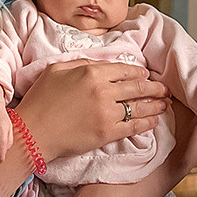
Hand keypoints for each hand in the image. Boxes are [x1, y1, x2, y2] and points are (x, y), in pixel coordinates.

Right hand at [16, 60, 167, 163]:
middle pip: (137, 87)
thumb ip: (80, 63)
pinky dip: (147, 123)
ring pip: (139, 106)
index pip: (124, 69)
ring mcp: (106, 112)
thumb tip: (100, 64)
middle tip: (164, 89)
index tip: (146, 76)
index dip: (138, 73)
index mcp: (91, 72)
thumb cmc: (40, 100)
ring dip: (155, 105)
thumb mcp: (56, 70)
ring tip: (164, 104)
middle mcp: (103, 90)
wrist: (33, 132)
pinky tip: (154, 121)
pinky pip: (133, 126)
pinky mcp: (107, 132)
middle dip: (154, 88)